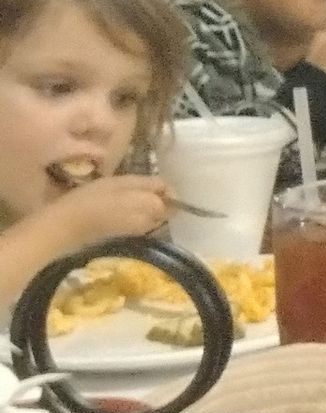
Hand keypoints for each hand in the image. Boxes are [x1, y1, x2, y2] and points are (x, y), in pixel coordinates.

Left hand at [52, 175, 170, 243]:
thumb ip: (158, 206)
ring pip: (132, 203)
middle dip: (158, 205)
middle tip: (164, 223)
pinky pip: (117, 214)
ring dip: (141, 214)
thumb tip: (169, 209)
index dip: (173, 196)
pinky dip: (126, 222)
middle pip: (146, 192)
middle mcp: (117, 184)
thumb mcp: (137, 208)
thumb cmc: (102, 215)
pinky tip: (124, 233)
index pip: (161, 183)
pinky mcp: (90, 213)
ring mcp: (101, 198)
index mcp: (131, 180)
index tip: (179, 214)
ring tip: (146, 230)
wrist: (60, 227)